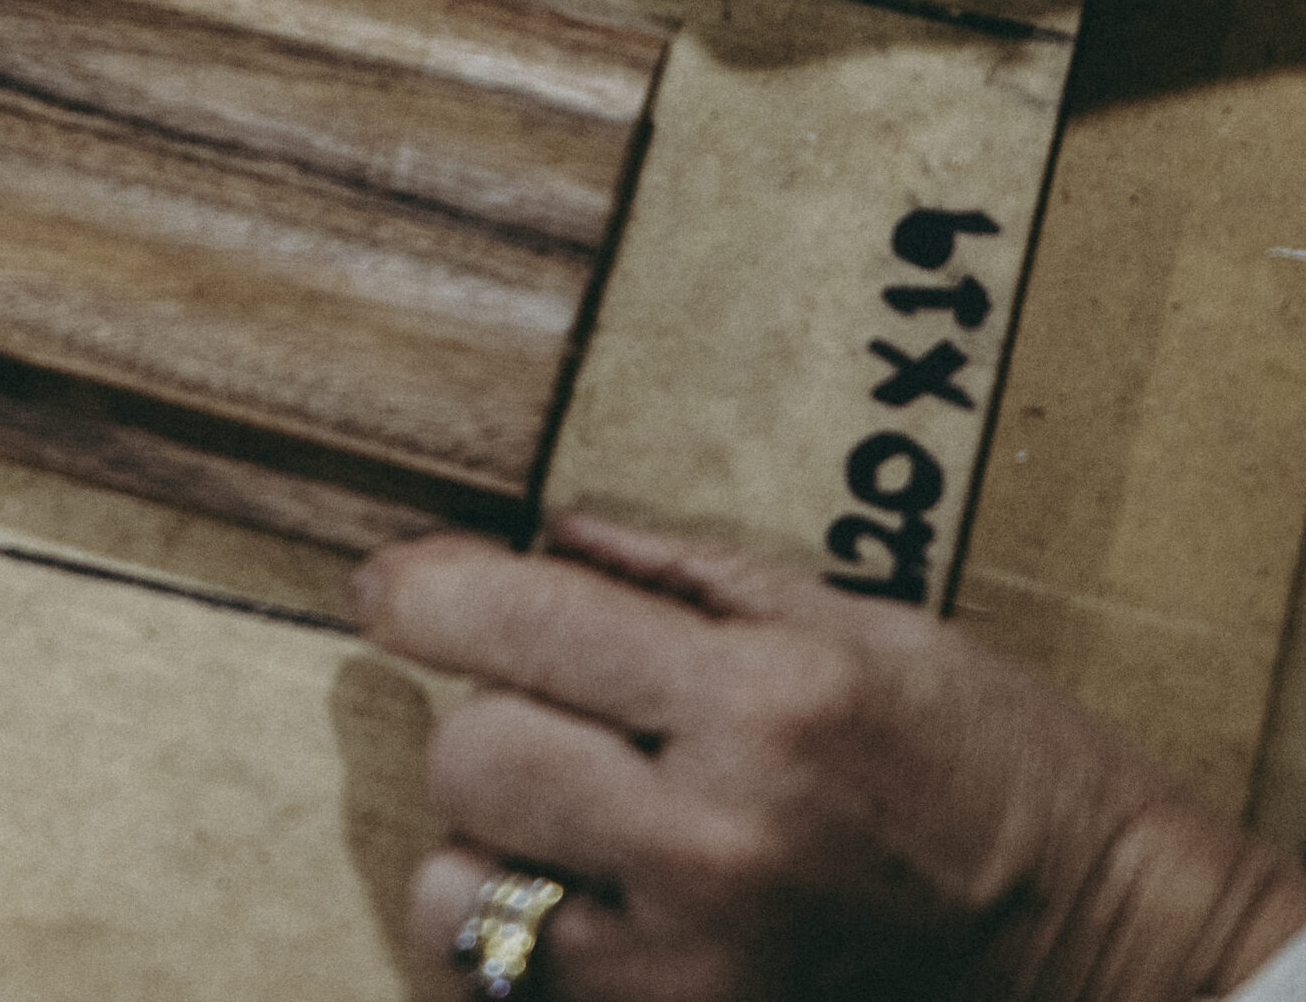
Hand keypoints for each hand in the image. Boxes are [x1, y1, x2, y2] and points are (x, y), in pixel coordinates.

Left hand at [357, 510, 1305, 1000]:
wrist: (1099, 949)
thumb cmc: (994, 767)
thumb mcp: (864, 625)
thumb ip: (690, 577)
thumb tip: (546, 529)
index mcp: (762, 699)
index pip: (520, 626)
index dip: (423, 595)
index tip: (384, 585)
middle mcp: (718, 838)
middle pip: (473, 760)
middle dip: (487, 723)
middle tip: (542, 716)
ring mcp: (697, 968)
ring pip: (463, 896)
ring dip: (489, 853)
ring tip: (567, 832)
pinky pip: (515, 994)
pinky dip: (518, 950)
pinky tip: (587, 910)